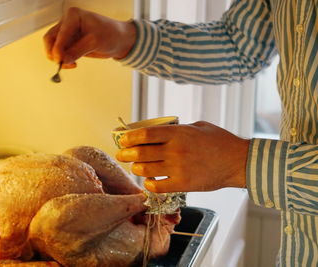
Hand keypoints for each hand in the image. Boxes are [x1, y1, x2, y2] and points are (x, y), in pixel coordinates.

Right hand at [43, 7, 135, 67]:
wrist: (119, 40)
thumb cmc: (111, 34)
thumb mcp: (95, 42)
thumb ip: (78, 51)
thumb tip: (63, 60)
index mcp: (73, 16)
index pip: (59, 33)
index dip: (58, 48)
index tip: (60, 60)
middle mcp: (67, 23)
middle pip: (50, 39)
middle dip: (54, 53)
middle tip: (61, 64)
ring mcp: (67, 33)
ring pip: (53, 47)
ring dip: (59, 58)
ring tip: (72, 64)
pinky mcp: (70, 43)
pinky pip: (61, 53)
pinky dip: (64, 60)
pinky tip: (73, 63)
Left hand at [115, 121, 249, 192]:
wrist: (238, 162)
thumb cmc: (220, 141)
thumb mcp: (198, 126)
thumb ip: (178, 129)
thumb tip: (159, 132)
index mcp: (178, 133)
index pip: (145, 134)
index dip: (129, 137)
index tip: (122, 139)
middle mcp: (175, 150)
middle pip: (140, 153)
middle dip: (126, 154)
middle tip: (121, 155)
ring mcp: (178, 168)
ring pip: (146, 170)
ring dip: (136, 169)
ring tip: (135, 167)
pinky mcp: (183, 184)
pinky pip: (157, 186)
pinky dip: (149, 184)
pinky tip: (149, 181)